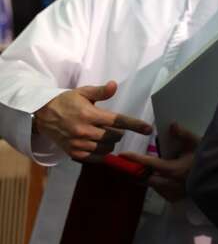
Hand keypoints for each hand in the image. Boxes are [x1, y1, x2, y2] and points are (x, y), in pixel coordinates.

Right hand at [33, 81, 152, 161]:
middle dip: (118, 132)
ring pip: (107, 148)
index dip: (135, 125)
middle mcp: (85, 130)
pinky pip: (96, 158)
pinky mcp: (74, 153)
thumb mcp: (82, 92)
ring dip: (111, 143)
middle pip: (115, 137)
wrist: (43, 115)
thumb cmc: (66, 102)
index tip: (148, 129)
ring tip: (104, 135)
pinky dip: (101, 153)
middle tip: (112, 127)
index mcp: (90, 114)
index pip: (118, 121)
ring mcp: (79, 143)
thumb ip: (100, 91)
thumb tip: (114, 85)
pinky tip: (98, 145)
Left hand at [120, 123, 200, 202]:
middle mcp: (170, 184)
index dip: (135, 158)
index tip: (123, 154)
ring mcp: (172, 193)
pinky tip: (162, 179)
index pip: (149, 163)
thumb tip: (172, 125)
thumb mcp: (197, 144)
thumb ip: (184, 135)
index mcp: (172, 170)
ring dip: (149, 179)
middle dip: (140, 172)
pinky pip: (161, 192)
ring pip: (153, 186)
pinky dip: (159, 186)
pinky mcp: (176, 199)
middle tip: (133, 166)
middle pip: (147, 179)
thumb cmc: (206, 160)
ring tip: (147, 171)